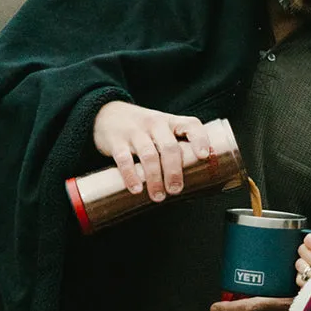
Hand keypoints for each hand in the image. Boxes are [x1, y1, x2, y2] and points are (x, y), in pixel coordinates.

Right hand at [92, 101, 211, 201]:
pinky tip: (136, 189)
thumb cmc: (142, 129)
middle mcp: (155, 124)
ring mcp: (134, 131)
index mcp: (170, 121)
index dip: (200, 139)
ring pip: (149, 155)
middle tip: (175, 190)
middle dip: (174, 171)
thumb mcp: (161, 129)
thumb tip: (194, 178)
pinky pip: (124, 159)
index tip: (203, 156)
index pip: (191, 125)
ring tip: (158, 196)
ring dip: (155, 178)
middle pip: (169, 147)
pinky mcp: (116, 141)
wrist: (107, 114)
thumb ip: (175, 146)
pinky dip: (131, 175)